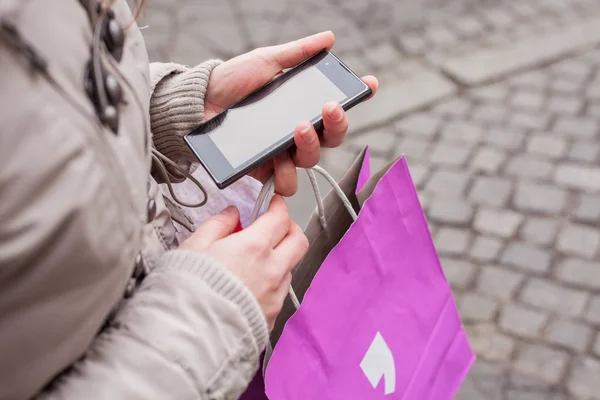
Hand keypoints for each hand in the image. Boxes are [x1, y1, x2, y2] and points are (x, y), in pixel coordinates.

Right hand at [179, 200, 307, 330]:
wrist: (187, 337)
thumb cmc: (186, 292)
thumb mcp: (193, 247)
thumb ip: (217, 225)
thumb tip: (231, 214)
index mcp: (254, 247)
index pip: (280, 218)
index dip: (278, 206)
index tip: (273, 203)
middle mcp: (272, 271)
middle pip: (299, 241)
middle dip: (290, 228)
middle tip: (275, 226)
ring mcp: (275, 296)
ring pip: (290, 268)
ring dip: (280, 258)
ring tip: (256, 260)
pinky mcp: (272, 318)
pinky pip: (280, 293)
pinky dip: (271, 283)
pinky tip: (251, 286)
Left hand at [204, 31, 378, 195]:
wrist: (200, 101)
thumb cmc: (234, 80)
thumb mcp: (267, 61)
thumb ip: (298, 54)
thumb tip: (328, 39)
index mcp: (302, 109)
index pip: (335, 111)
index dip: (356, 100)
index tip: (369, 84)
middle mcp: (297, 135)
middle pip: (330, 140)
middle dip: (336, 125)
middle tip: (328, 108)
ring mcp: (281, 154)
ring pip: (310, 163)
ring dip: (310, 148)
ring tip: (297, 129)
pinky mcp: (263, 170)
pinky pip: (283, 182)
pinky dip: (284, 175)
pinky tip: (277, 159)